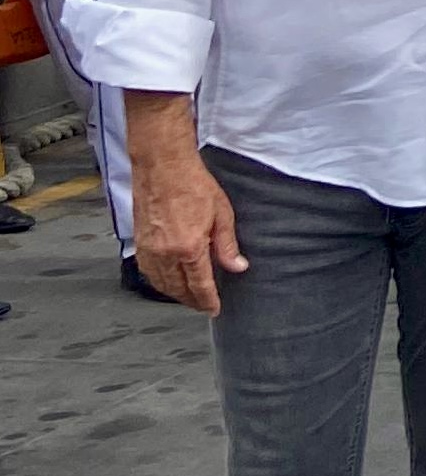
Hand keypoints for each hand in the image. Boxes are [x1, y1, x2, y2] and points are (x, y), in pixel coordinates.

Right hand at [127, 95, 244, 314]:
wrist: (162, 166)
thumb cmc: (193, 184)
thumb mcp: (222, 214)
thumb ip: (227, 245)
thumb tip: (238, 267)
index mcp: (188, 248)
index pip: (199, 285)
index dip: (208, 300)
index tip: (214, 309)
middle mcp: (165, 253)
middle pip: (178, 289)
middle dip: (191, 301)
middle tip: (203, 305)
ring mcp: (149, 249)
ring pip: (160, 283)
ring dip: (174, 294)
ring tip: (188, 297)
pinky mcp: (138, 242)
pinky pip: (148, 271)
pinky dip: (159, 281)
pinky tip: (167, 281)